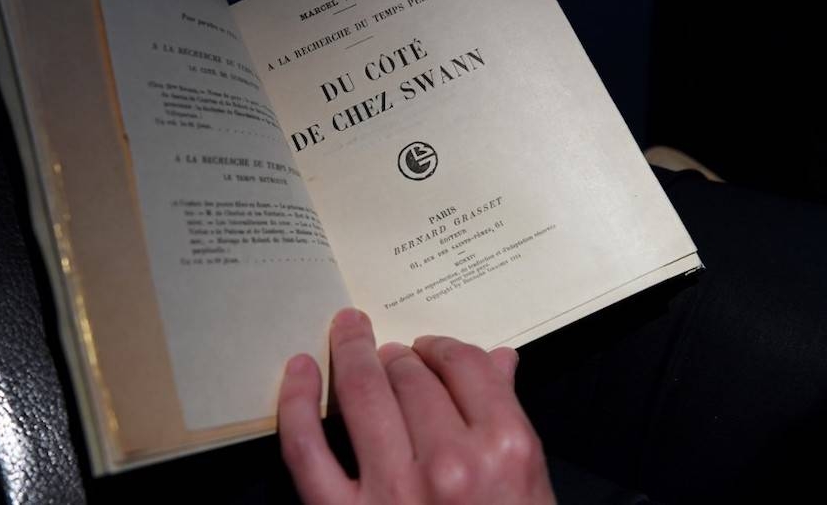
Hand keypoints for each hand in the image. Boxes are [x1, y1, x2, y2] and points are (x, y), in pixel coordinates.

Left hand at [278, 308, 555, 503]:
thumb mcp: (529, 486)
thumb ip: (509, 416)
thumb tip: (499, 359)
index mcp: (504, 449)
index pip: (464, 366)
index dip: (443, 347)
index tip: (432, 349)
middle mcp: (449, 462)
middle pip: (412, 375)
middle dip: (400, 355)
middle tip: (392, 353)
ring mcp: (390, 489)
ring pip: (364, 392)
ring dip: (353, 353)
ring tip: (349, 337)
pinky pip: (306, 446)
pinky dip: (296, 400)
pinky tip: (299, 367)